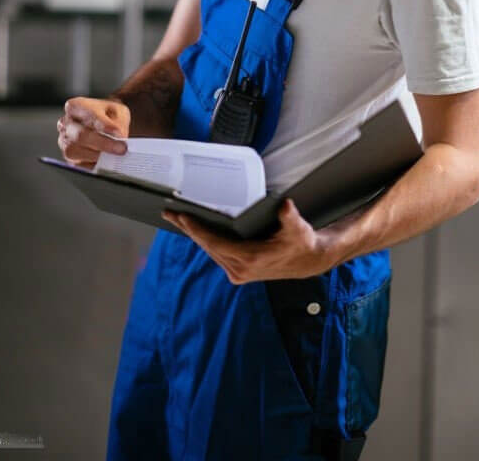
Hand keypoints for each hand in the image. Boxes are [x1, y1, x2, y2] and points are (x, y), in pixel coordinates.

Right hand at [56, 97, 129, 169]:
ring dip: (97, 155)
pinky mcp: (68, 157)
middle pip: (80, 135)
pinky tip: (106, 161)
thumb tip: (119, 136)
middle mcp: (65, 123)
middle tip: (121, 148)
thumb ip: (119, 121)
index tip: (119, 133)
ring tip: (114, 155)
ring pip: (75, 151)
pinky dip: (92, 164)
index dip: (104, 125)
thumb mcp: (118, 111)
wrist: (105, 124)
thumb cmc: (109, 116)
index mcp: (76, 106)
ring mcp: (64, 141)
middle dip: (103, 144)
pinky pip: (77, 164)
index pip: (89, 115)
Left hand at [161, 198, 337, 282]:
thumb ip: (289, 217)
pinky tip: (197, 230)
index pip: (215, 243)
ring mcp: (238, 272)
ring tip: (179, 219)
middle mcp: (240, 269)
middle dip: (188, 230)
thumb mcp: (298, 228)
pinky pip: (216, 253)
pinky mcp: (239, 271)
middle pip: (207, 247)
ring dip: (195, 235)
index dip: (197, 230)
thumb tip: (285, 206)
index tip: (183, 218)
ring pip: (210, 251)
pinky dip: (205, 241)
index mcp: (250, 259)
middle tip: (170, 214)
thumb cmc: (302, 242)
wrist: (309, 260)